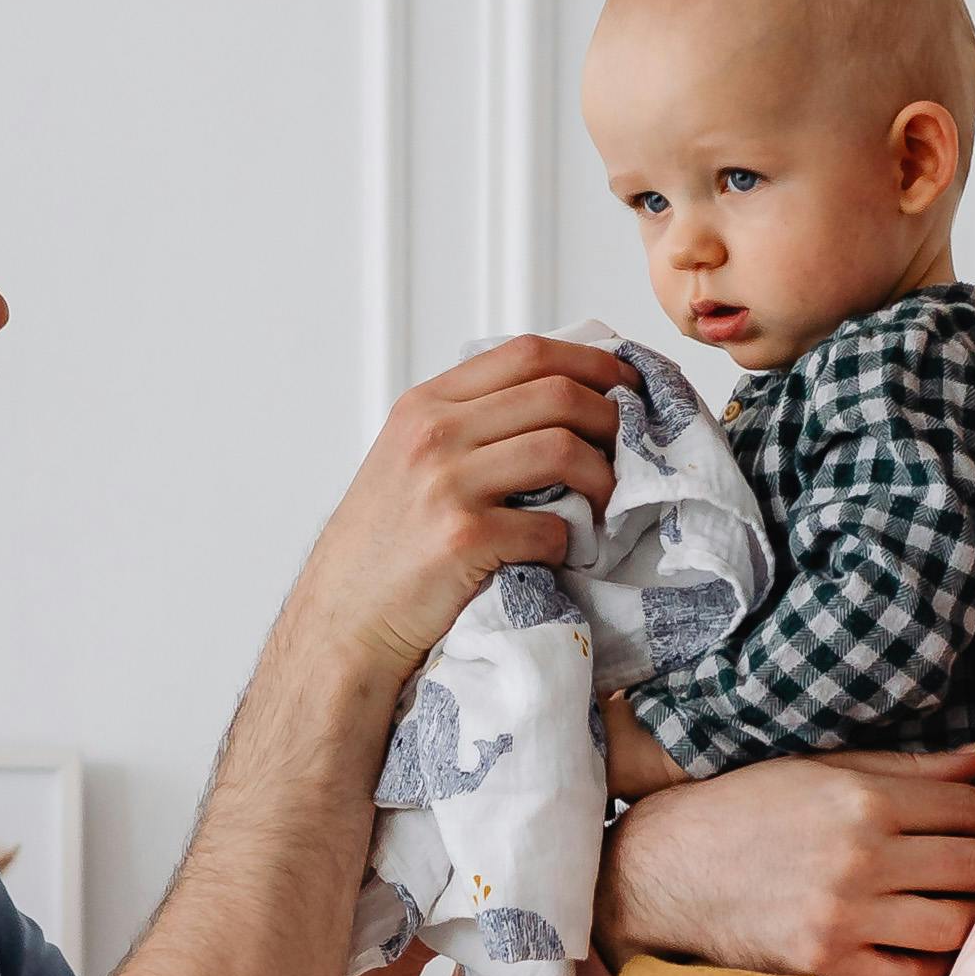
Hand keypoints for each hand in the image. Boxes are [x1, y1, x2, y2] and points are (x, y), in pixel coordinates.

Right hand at [281, 335, 629, 684]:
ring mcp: (447, 484)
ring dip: (602, 478)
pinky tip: (561, 552)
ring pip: (562, 449)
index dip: (591, 361)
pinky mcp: (463, 539)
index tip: (624, 382)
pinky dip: (569, 540)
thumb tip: (554, 401)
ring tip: (605, 502)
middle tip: (630, 447)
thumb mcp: (408, 460)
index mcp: (426, 404)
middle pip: (556, 394)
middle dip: (611, 417)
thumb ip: (465, 424)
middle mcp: (434, 433)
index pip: (527, 353)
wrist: (343, 622)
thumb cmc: (384, 548)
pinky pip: (550, 525)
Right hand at [599, 746, 974, 975]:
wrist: (663, 868)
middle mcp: (861, 857)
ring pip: (953, 926)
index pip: (970, 810)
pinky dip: (935, 968)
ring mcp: (844, 916)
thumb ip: (906, 769)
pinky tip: (938, 953)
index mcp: (864, 799)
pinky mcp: (824, 963)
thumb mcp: (820, 768)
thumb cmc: (744, 808)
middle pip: (974, 868)